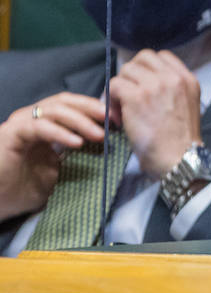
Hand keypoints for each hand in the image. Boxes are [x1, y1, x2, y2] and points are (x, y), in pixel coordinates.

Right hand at [0, 93, 107, 220]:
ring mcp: (20, 125)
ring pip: (54, 110)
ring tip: (100, 135)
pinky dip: (60, 132)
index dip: (95, 110)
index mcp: (44, 125)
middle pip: (65, 102)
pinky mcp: (11, 134)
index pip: (72, 106)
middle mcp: (31, 119)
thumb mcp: (58, 172)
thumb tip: (106, 151)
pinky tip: (77, 143)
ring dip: (81, 121)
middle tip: (112, 121)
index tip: (117, 122)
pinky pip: (39, 127)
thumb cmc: (21, 190)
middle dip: (92, 109)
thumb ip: (77, 158)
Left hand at [107, 50, 200, 179]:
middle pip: (142, 58)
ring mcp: (154, 85)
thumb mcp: (187, 106)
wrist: (179, 159)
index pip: (162, 56)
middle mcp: (173, 78)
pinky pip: (114, 86)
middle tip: (128, 94)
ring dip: (119, 88)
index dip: (148, 68)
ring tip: (121, 109)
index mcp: (188, 80)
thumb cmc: (180, 141)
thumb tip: (145, 82)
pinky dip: (110, 101)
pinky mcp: (136, 96)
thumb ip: (172, 90)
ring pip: (125, 71)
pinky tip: (117, 117)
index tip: (142, 84)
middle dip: (131, 74)